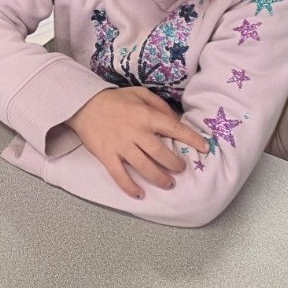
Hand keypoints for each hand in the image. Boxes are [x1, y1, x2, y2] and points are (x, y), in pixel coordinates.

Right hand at [67, 87, 208, 197]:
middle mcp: (135, 132)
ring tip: (168, 183)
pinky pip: (120, 175)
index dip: (192, 138)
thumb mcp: (139, 93)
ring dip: (159, 178)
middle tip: (180, 169)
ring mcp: (120, 145)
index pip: (174, 128)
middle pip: (161, 153)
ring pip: (144, 167)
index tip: (205, 148)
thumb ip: (159, 105)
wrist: (82, 103)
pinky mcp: (107, 155)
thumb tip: (176, 120)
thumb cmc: (114, 99)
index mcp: (145, 116)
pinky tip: (139, 194)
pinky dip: (130, 187)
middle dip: (175, 164)